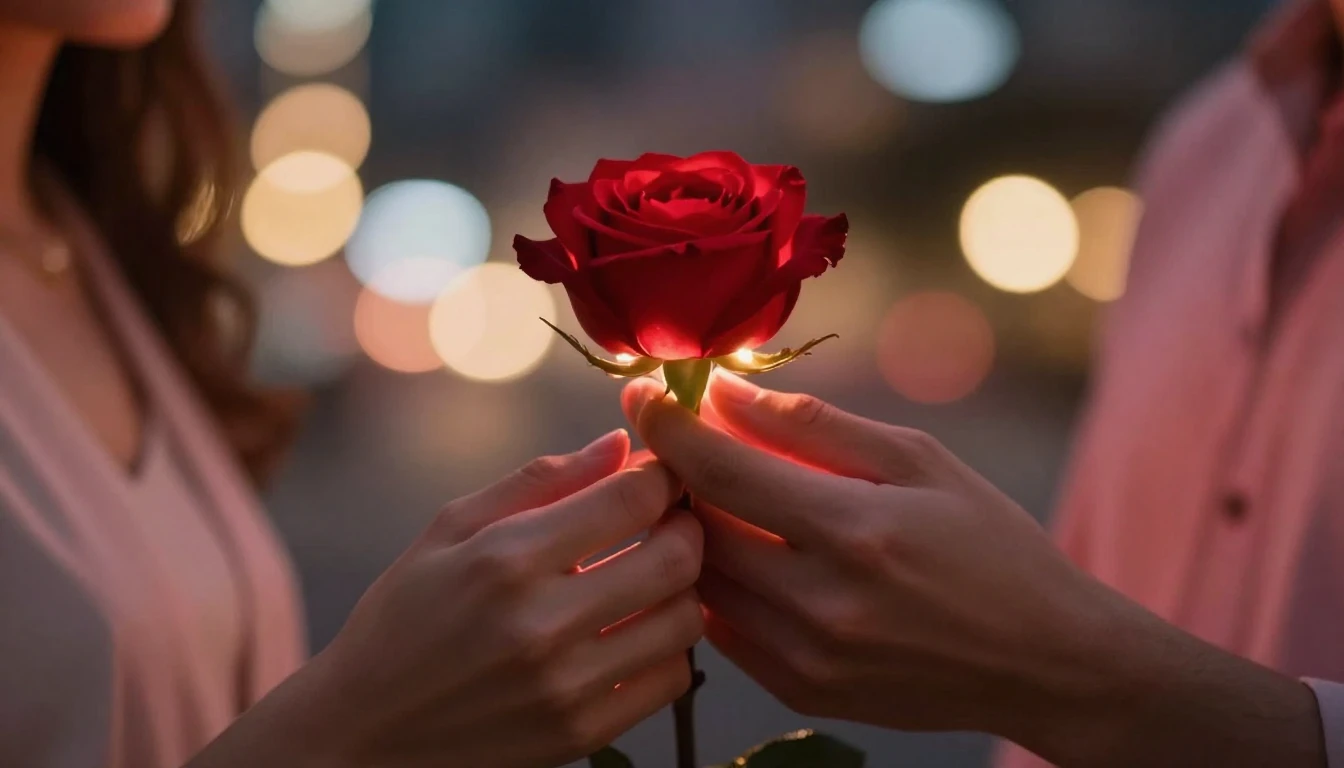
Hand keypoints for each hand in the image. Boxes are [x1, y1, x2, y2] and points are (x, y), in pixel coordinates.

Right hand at [194, 430, 703, 767]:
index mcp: (506, 558)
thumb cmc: (404, 616)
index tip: (662, 471)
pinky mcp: (580, 733)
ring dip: (683, 588)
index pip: (631, 500)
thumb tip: (619, 444)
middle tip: (672, 518)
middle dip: (687, 526)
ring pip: (684, 621)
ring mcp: (566, 686)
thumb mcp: (450, 528)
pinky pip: (669, 680)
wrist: (362, 730)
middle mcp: (542, 624)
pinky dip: (669, 648)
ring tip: (652, 574)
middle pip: (675, 558)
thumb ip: (539, 480)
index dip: (664, 475)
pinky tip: (637, 630)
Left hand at [623, 373, 1323, 767]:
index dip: (668, 427)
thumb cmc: (991, 545)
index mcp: (854, 532)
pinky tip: (750, 552)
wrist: (1044, 660)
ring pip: (701, 581)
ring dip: (693, 530)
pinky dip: (721, 582)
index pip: (720, 471)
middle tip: (680, 440)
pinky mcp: (802, 693)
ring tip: (717, 493)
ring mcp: (806, 660)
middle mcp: (820, 605)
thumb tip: (725, 393)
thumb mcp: (917, 460)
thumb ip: (813, 424)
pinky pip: (723, 628)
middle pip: (697, 527)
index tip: (641, 395)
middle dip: (675, 475)